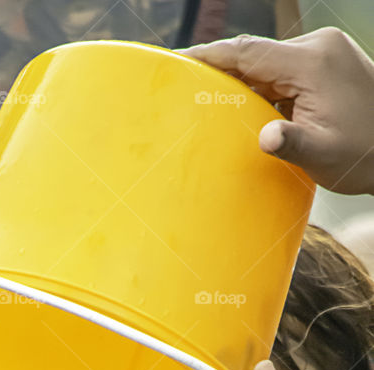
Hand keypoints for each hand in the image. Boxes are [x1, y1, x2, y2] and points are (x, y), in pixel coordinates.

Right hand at [184, 28, 373, 194]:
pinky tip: (244, 109)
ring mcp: (322, 54)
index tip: (180, 60)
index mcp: (313, 62)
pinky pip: (281, 72)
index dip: (210, 55)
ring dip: (240, 83)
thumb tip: (266, 139)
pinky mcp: (324, 66)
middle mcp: (317, 49)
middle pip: (255, 55)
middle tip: (185, 89)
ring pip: (266, 63)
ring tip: (209, 103)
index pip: (249, 51)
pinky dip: (260, 88)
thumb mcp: (324, 154)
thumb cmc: (362, 153)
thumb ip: (291, 143)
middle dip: (220, 71)